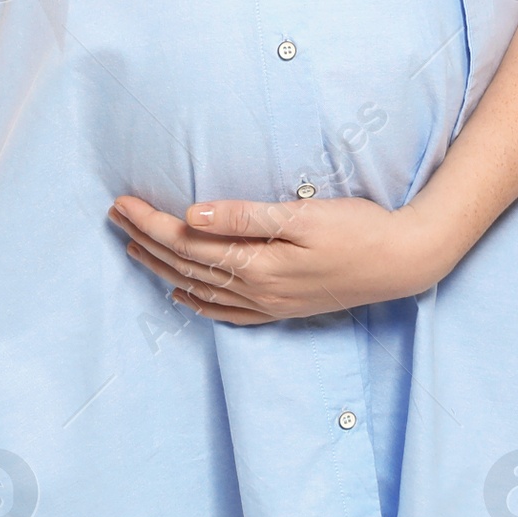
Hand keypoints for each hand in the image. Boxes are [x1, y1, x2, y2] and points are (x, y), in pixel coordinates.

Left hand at [107, 192, 457, 323]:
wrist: (402, 262)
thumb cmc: (357, 228)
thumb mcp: (302, 214)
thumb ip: (244, 216)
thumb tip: (191, 216)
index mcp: (257, 264)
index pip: (187, 243)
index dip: (151, 223)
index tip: (123, 203)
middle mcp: (256, 290)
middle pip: (186, 267)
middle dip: (146, 241)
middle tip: (115, 217)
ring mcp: (269, 304)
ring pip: (200, 289)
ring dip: (163, 269)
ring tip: (134, 250)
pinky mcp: (283, 308)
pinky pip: (228, 313)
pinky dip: (199, 303)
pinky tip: (183, 296)